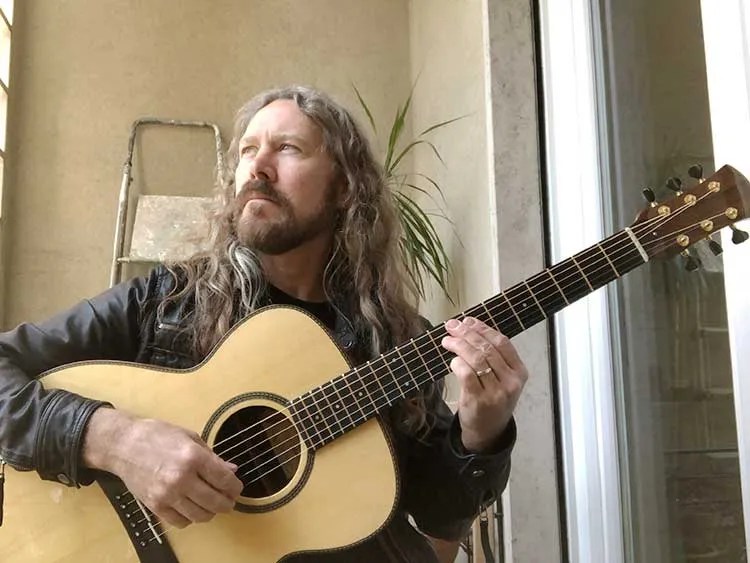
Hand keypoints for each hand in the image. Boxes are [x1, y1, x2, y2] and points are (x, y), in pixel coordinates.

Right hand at [83, 408, 243, 527]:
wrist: (124, 445)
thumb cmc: (159, 435)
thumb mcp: (191, 438)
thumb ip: (213, 457)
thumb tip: (232, 471)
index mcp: (193, 457)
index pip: (224, 480)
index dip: (235, 487)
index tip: (237, 488)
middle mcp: (181, 478)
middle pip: (215, 502)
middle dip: (227, 503)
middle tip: (229, 500)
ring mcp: (167, 494)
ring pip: (200, 515)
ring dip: (211, 513)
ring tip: (212, 505)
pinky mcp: (155, 506)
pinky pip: (180, 521)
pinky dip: (190, 518)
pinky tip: (192, 508)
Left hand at [441, 317, 527, 452]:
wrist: (488, 431)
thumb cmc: (493, 399)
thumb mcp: (502, 378)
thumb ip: (493, 356)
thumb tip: (469, 326)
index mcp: (519, 372)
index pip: (502, 342)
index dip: (483, 328)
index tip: (468, 321)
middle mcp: (511, 381)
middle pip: (487, 348)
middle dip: (467, 333)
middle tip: (452, 326)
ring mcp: (495, 392)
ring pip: (476, 358)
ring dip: (459, 345)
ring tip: (447, 340)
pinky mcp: (478, 400)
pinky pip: (466, 374)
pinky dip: (457, 363)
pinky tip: (452, 360)